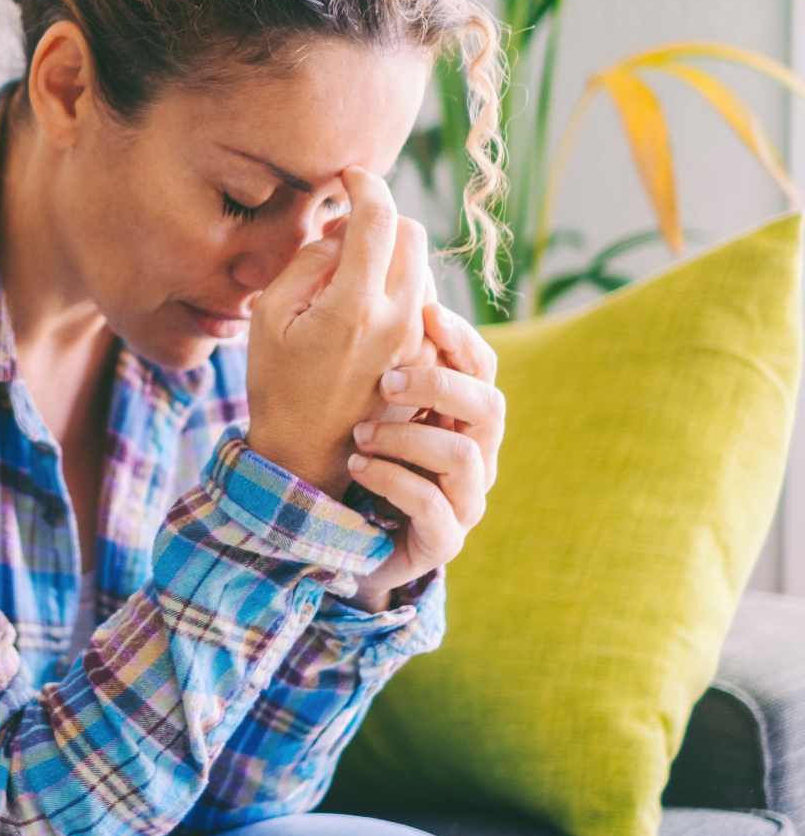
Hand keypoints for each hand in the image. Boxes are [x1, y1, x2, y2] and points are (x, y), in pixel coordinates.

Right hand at [245, 166, 431, 497]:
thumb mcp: (269, 316)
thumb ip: (310, 261)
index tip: (349, 176)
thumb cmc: (276, 382)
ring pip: (418, 263)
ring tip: (344, 277)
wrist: (305, 452)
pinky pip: (418, 296)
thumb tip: (344, 233)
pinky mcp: (422, 352)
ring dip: (386, 253)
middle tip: (341, 231)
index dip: (366, 184)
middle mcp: (397, 318)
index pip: (379, 217)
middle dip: (380, 217)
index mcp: (354, 306)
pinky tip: (360, 307)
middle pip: (411, 232)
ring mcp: (416, 338)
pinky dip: (393, 285)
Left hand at [345, 300, 504, 607]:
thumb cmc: (363, 462)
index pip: (483, 368)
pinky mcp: (443, 540)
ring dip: (405, 438)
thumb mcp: (371, 409)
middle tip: (387, 381)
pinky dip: (390, 480)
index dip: (461, 338)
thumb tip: (384, 294)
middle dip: (439, 386)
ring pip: (462, 458)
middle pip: (489, 407)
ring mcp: (465, 500)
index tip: (426, 312)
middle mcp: (477, 456)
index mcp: (463, 418)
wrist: (347, 542)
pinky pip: (432, 506)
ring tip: (359, 436)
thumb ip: (385, 364)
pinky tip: (357, 465)